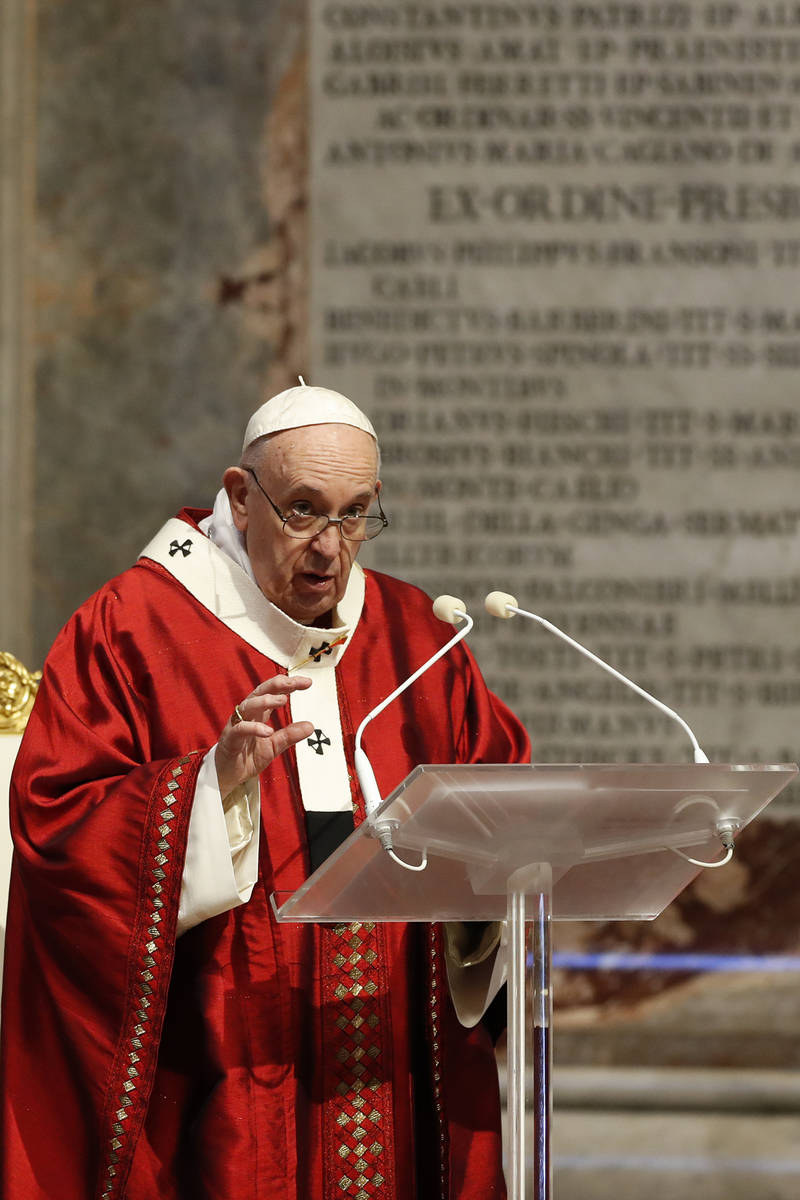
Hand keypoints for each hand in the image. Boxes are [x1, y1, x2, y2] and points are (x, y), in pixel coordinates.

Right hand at [215, 675, 313, 797]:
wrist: (227, 775)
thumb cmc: (246, 757)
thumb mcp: (274, 745)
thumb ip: (289, 735)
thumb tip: (310, 726)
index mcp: (258, 714)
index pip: (273, 693)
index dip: (288, 685)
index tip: (306, 682)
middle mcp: (247, 715)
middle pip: (260, 692)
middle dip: (276, 685)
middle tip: (292, 683)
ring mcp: (237, 725)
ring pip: (248, 706)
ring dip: (265, 701)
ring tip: (282, 700)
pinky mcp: (230, 739)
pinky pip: (240, 729)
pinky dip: (253, 728)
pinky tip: (267, 730)